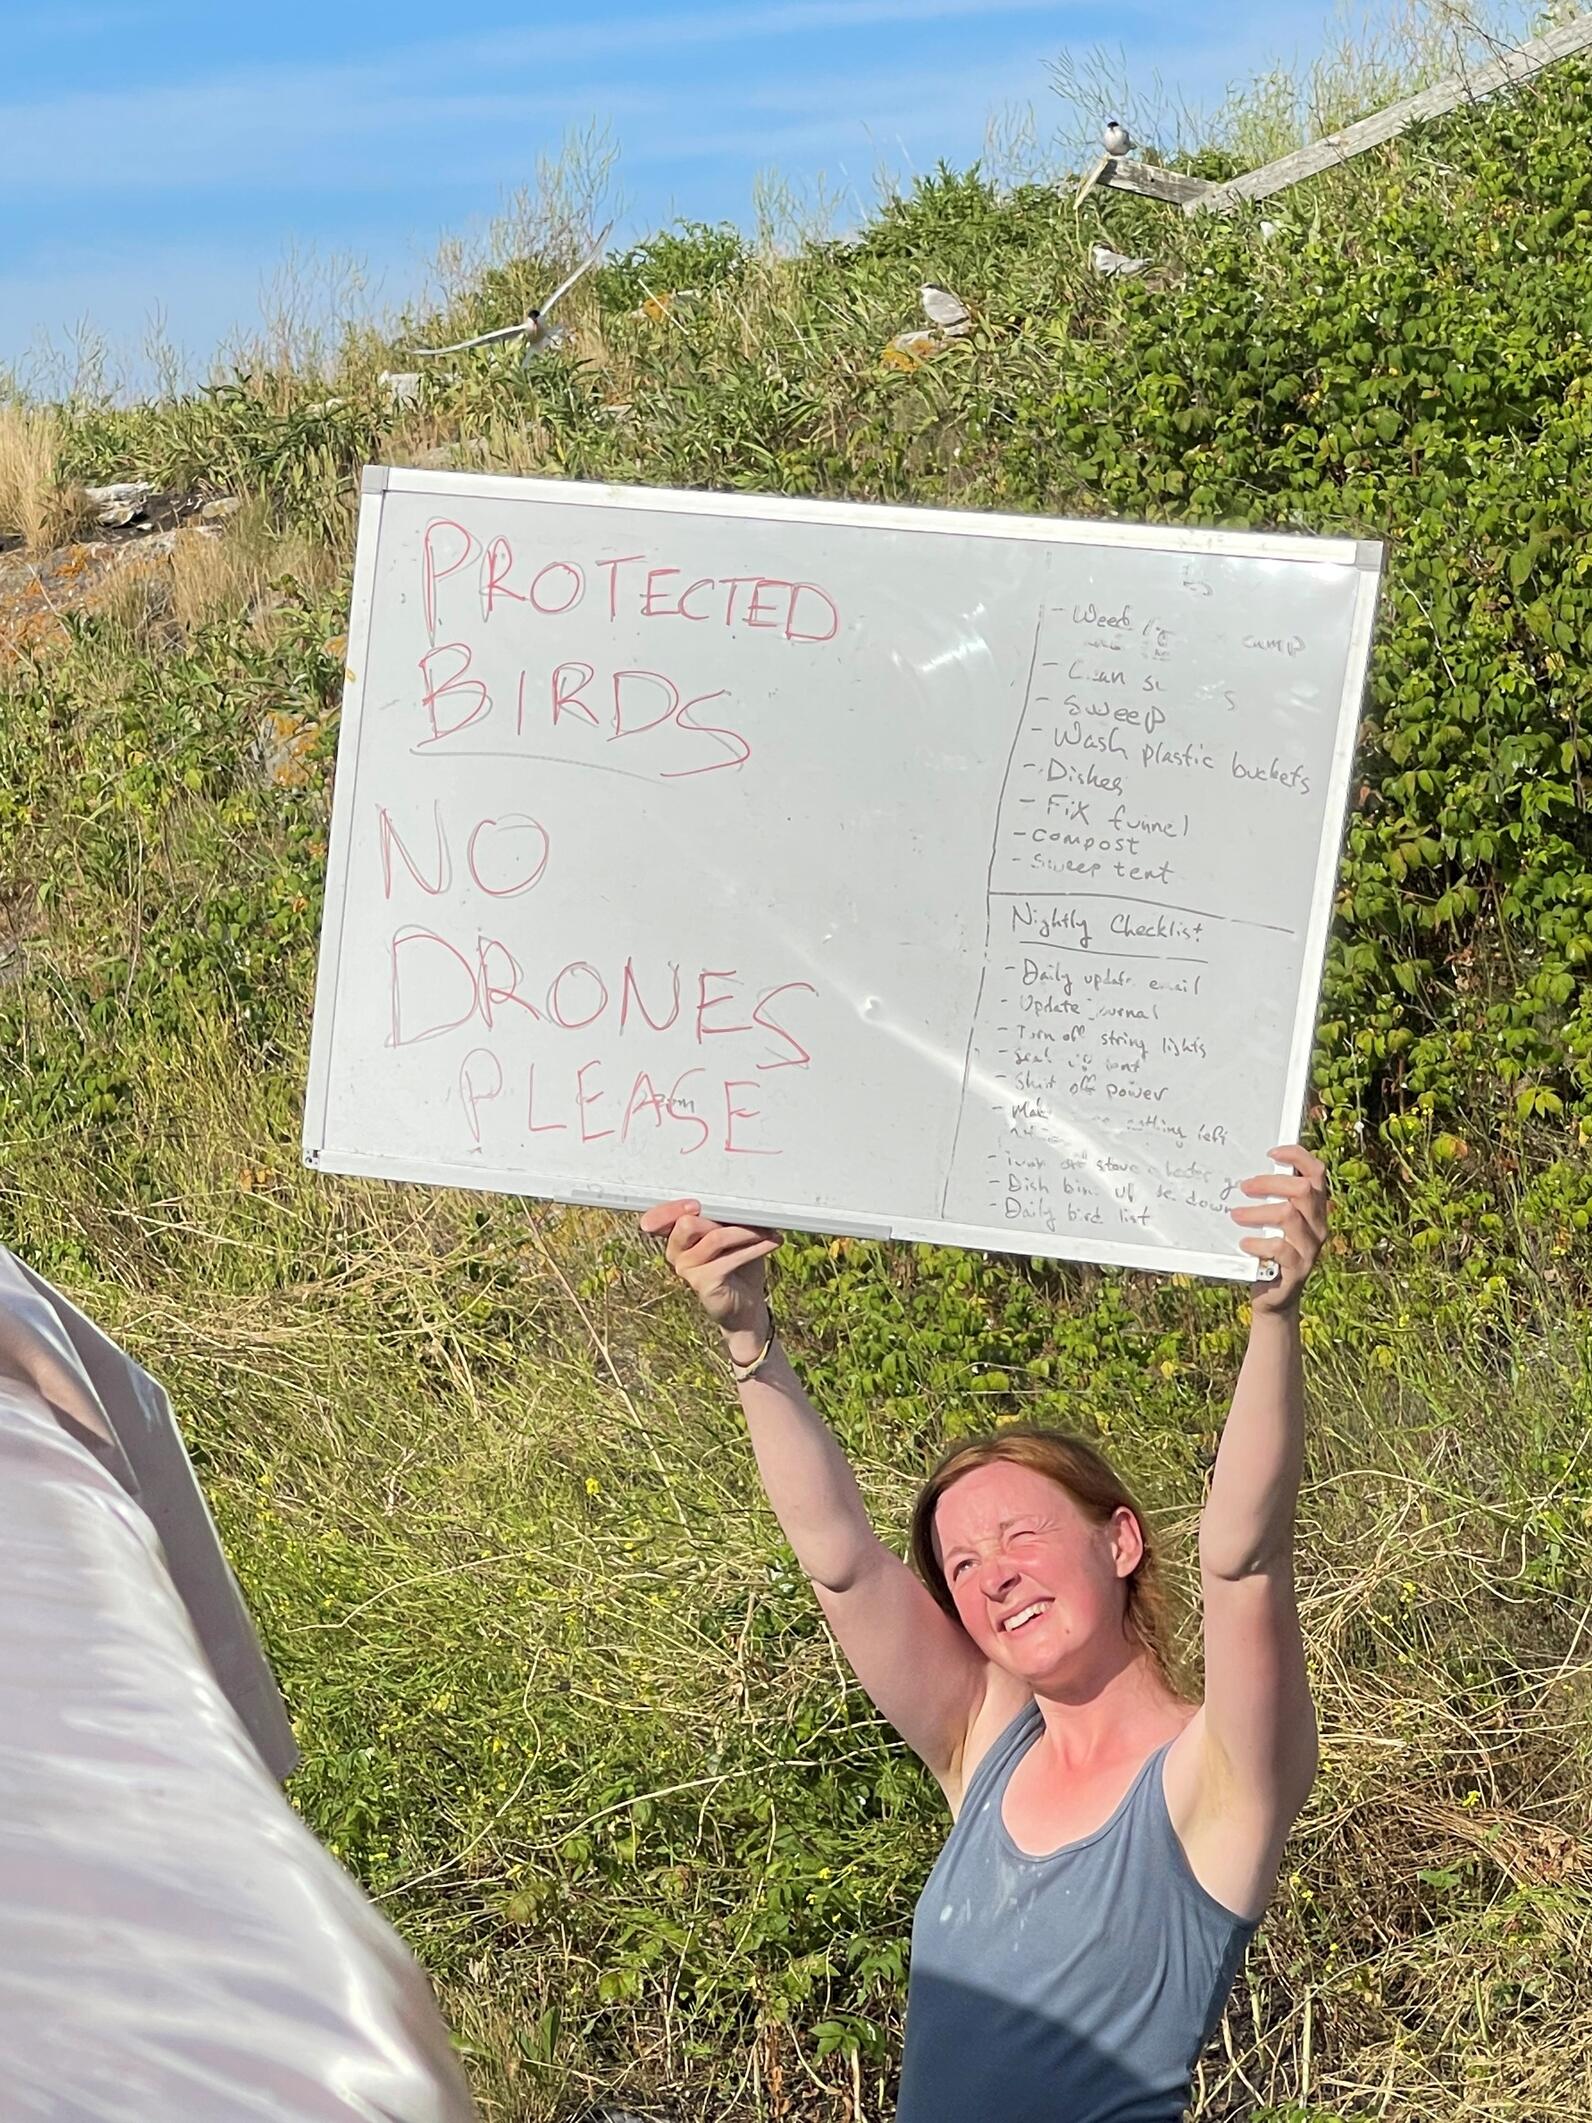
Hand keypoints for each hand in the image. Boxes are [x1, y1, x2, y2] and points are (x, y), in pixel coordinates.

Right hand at [639, 1198, 781, 1339]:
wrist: (746, 1304)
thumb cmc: (737, 1264)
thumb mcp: (729, 1235)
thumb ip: (724, 1219)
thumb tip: (740, 1201)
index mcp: (676, 1236)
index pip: (658, 1218)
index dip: (671, 1209)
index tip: (696, 1205)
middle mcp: (675, 1252)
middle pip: (686, 1225)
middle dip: (720, 1215)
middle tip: (748, 1214)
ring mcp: (686, 1269)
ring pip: (714, 1238)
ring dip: (746, 1232)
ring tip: (768, 1230)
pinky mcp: (703, 1282)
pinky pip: (730, 1258)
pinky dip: (755, 1248)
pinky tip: (772, 1242)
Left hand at [1228, 1145, 1328, 1313]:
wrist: (1275, 1297)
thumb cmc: (1269, 1252)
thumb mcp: (1272, 1223)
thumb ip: (1270, 1200)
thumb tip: (1245, 1172)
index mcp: (1314, 1209)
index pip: (1317, 1173)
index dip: (1298, 1157)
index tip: (1271, 1152)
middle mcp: (1318, 1225)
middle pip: (1303, 1189)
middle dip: (1271, 1182)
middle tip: (1244, 1186)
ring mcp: (1311, 1248)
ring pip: (1289, 1215)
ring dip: (1257, 1213)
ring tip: (1236, 1215)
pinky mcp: (1298, 1269)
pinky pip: (1279, 1248)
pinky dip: (1258, 1243)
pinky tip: (1244, 1243)